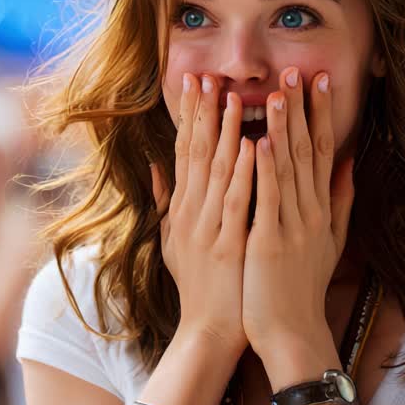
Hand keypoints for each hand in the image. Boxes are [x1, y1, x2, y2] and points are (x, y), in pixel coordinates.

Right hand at [152, 72, 254, 361]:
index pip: (183, 151)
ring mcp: (209, 228)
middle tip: (207, 75)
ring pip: (217, 171)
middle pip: (195, 153)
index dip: (189, 115)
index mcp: (183, 208)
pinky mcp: (229, 245)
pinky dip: (244, 173)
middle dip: (202, 112)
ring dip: (225, 132)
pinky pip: (238, 202)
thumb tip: (153, 165)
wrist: (208, 330)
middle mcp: (192, 212)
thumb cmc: (198, 285)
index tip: (194, 82)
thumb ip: (165, 201)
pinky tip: (250, 146)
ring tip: (233, 97)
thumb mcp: (173, 240)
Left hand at [242, 68, 353, 368]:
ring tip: (276, 92)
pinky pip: (267, 200)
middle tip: (298, 69)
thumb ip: (339, 201)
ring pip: (287, 168)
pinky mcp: (268, 242)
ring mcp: (290, 225)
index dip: (321, 113)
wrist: (291, 330)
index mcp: (319, 208)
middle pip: (306, 150)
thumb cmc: (302, 286)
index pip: (322, 150)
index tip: (319, 80)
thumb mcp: (330, 241)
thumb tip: (348, 163)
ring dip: (281, 127)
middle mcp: (309, 211)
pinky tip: (259, 142)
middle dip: (302, 108)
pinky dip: (264, 170)